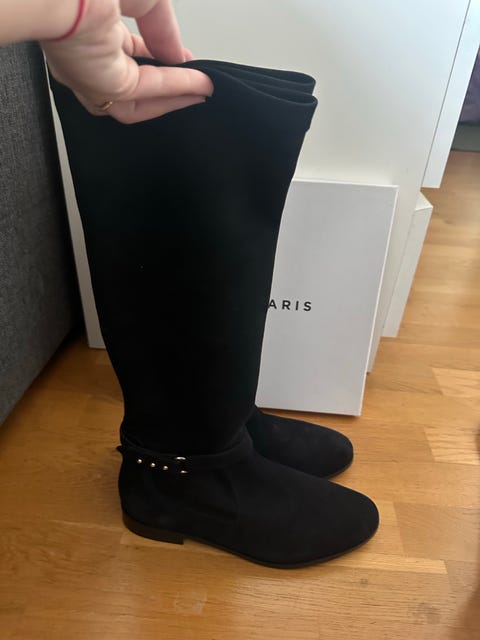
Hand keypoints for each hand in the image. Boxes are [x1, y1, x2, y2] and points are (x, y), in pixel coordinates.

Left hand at [42, 0, 212, 122]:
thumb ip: (164, 31)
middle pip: (132, 85)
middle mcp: (87, 54)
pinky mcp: (103, 86)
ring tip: (202, 92)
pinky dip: (175, 90)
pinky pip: (146, 93)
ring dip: (173, 97)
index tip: (186, 62)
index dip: (159, 59)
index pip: (129, 52)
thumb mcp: (146, 0)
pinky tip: (198, 86)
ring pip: (138, 100)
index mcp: (90, 26)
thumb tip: (180, 58)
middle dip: (167, 87)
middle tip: (197, 85)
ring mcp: (92, 75)